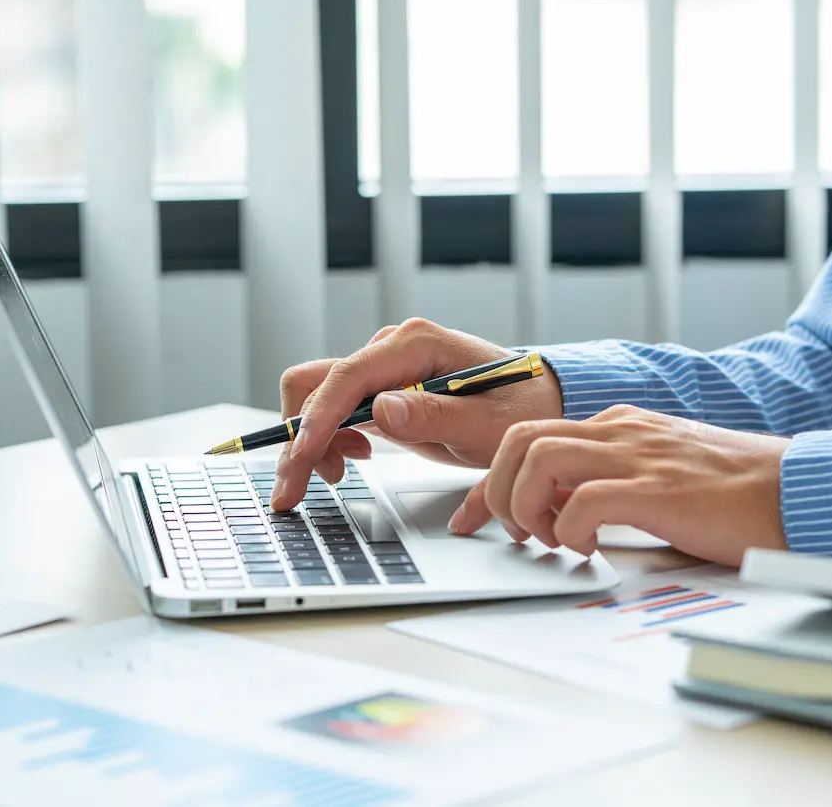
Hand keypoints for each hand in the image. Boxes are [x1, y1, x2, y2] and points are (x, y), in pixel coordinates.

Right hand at [272, 318, 563, 510]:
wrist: (538, 404)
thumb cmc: (522, 409)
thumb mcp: (489, 424)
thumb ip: (438, 416)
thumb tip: (383, 408)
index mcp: (418, 343)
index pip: (350, 375)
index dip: (319, 416)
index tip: (303, 454)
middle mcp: (393, 348)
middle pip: (320, 384)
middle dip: (301, 437)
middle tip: (293, 489)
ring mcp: (385, 368)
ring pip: (319, 397)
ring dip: (311, 440)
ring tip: (331, 478)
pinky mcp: (382, 390)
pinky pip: (336, 410)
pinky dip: (329, 439)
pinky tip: (348, 462)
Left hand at [450, 404, 789, 566]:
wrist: (798, 489)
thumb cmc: (738, 490)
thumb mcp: (664, 472)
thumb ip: (617, 478)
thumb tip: (567, 513)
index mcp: (620, 426)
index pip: (530, 436)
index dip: (486, 481)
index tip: (469, 518)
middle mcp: (621, 431)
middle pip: (519, 439)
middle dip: (494, 489)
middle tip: (512, 532)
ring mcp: (638, 455)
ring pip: (537, 460)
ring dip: (524, 507)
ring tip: (548, 540)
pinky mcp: (658, 489)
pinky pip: (583, 502)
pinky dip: (570, 532)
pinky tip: (589, 550)